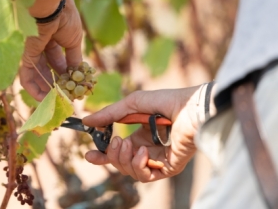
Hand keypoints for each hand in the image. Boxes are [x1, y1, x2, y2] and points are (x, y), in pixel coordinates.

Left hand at [19, 0, 82, 100]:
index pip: (58, 59)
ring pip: (37, 74)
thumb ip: (74, 57)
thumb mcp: (74, 41)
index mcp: (55, 37)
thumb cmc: (65, 19)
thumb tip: (77, 72)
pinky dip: (33, 88)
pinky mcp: (24, 56)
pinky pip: (27, 75)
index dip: (66, 73)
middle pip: (47, 68)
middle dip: (56, 83)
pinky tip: (42, 99)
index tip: (73, 86)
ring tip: (54, 102)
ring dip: (45, 89)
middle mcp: (42, 44)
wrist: (50, 8)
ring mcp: (32, 50)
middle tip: (64, 97)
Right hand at [82, 87, 203, 181]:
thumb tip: (86, 121)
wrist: (190, 107)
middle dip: (112, 156)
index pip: (118, 152)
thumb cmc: (165, 101)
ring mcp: (158, 160)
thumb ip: (109, 114)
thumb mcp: (131, 104)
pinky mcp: (168, 168)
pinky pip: (145, 176)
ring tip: (128, 144)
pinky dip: (139, 165)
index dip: (102, 155)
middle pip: (121, 163)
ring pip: (130, 171)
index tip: (89, 154)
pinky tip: (143, 151)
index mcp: (140, 137)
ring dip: (123, 160)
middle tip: (115, 143)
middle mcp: (148, 150)